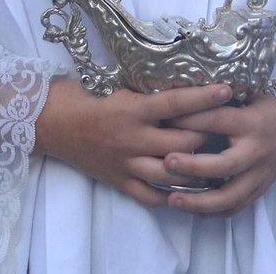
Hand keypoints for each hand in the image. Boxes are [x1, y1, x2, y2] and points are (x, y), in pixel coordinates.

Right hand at [34, 79, 230, 207]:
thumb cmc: (80, 94)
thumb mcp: (114, 83)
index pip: (176, 103)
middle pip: (182, 144)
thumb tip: (178, 79)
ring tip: (213, 163)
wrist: (47, 121)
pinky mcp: (117, 180)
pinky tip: (184, 190)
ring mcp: (125, 162)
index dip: (204, 97)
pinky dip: (168, 195)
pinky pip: (148, 195)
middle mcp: (132, 138)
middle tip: (222, 129)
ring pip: (171, 173)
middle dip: (205, 137)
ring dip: (194, 169)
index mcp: (132, 109)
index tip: (228, 90)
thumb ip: (145, 88)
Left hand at [160, 94, 275, 216]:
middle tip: (167, 162)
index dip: (191, 119)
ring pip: (229, 196)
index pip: (218, 120)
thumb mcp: (249, 95)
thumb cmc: (268, 108)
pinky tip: (192, 210)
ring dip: (199, 201)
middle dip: (194, 166)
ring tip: (172, 199)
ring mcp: (259, 175)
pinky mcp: (260, 190)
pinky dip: (212, 213)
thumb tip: (182, 93)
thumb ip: (219, 100)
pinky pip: (235, 208)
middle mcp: (256, 151)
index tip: (165, 119)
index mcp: (250, 123)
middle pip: (224, 165)